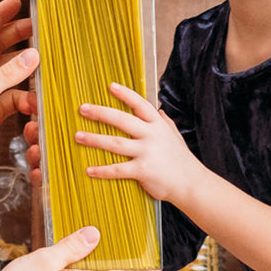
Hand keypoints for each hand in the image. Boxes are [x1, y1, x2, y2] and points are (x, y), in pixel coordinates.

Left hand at [0, 0, 38, 189]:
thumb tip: (33, 55)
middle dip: (17, 36)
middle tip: (38, 28)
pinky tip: (33, 101)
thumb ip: (9, 73)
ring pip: (8, 71)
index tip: (16, 2)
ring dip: (24, 68)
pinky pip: (13, 96)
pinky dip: (24, 97)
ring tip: (43, 62)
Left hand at [76, 82, 199, 204]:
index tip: (110, 86)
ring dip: (94, 139)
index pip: (140, 104)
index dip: (125, 94)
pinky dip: (102, 170)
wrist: (192, 184)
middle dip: (100, 113)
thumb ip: (164, 123)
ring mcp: (147, 152)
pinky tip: (89, 170)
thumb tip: (159, 111)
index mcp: (157, 125)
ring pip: (115, 143)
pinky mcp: (143, 171)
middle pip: (122, 120)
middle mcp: (151, 136)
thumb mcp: (174, 136)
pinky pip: (118, 169)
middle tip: (83, 109)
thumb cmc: (181, 160)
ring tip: (78, 136)